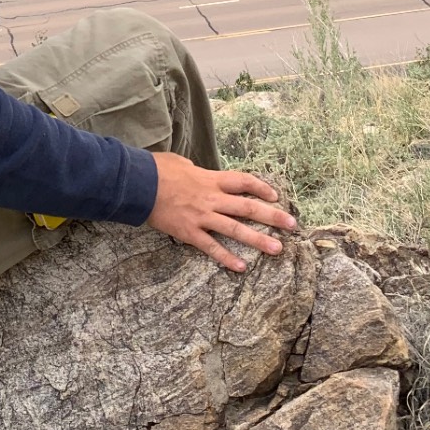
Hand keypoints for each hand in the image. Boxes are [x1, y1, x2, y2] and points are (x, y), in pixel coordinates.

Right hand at [146, 152, 296, 270]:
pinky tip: (241, 267)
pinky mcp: (189, 232)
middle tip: (292, 225)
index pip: (244, 182)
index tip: (276, 196)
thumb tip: (197, 172)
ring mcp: (202, 217)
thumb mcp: (181, 162)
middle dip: (272, 216)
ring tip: (277, 249)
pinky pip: (212, 247)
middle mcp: (212, 198)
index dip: (262, 188)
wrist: (138, 183)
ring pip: (236, 229)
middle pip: (248, 207)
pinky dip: (226, 258)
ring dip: (258, 240)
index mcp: (211, 179)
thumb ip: (195, 170)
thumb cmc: (156, 169)